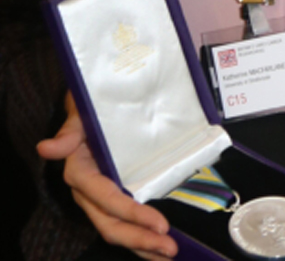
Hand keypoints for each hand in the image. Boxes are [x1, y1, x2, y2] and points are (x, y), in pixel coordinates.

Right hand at [37, 92, 176, 259]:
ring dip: (142, 245)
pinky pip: (124, 222)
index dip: (131, 213)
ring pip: (117, 229)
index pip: (106, 198)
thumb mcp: (81, 112)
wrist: (94, 104)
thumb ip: (69, 131)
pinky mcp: (113, 197)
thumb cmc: (91, 107)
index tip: (160, 223)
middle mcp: (89, 190)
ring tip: (168, 254)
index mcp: (81, 171)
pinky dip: (141, 237)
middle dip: (139, 239)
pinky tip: (159, 247)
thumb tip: (47, 147)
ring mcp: (100, 197)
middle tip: (170, 249)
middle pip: (110, 223)